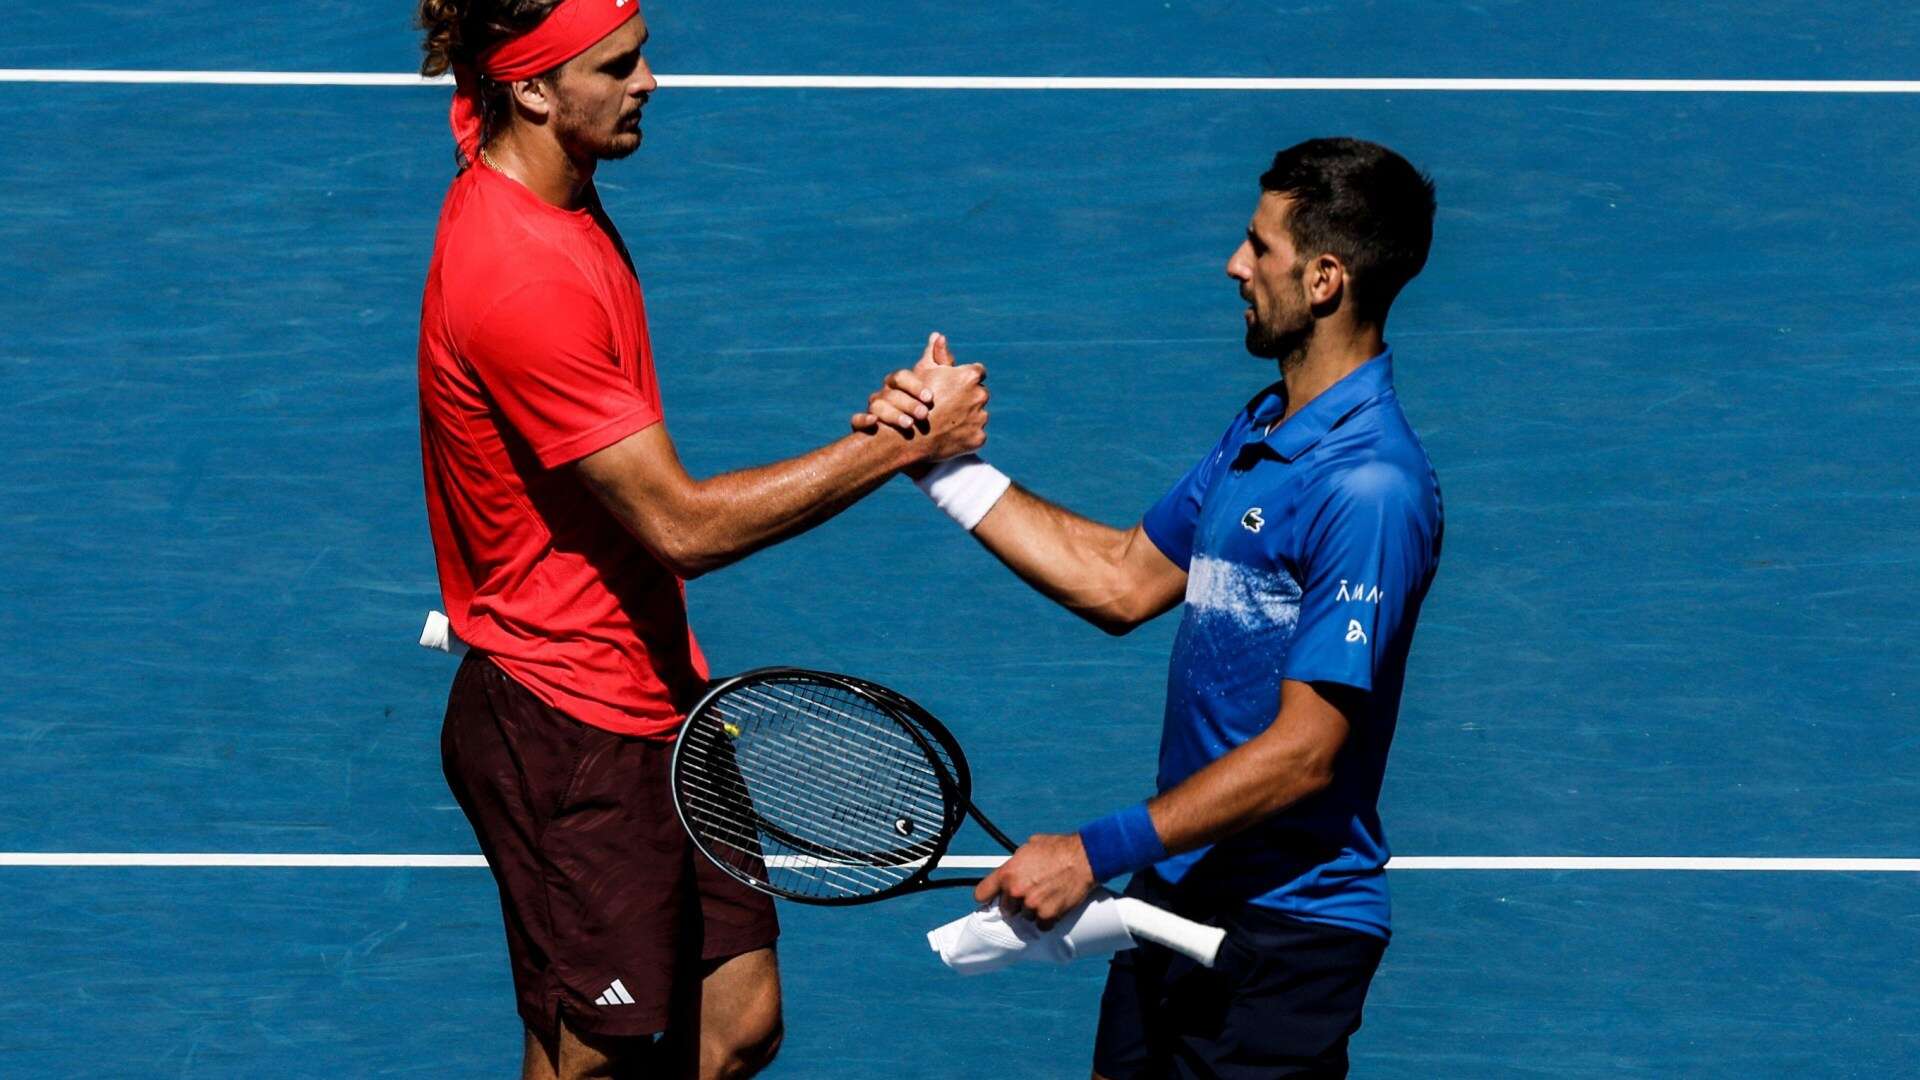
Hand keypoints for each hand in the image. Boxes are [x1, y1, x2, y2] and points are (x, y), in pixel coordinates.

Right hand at [850, 332, 958, 433]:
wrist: (924, 437)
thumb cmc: (932, 406)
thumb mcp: (940, 384)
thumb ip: (940, 362)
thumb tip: (938, 335)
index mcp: (899, 382)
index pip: (902, 377)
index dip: (915, 385)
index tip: (930, 397)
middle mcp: (884, 393)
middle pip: (891, 393)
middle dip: (908, 403)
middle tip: (924, 414)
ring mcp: (874, 408)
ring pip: (876, 406)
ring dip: (892, 415)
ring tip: (909, 425)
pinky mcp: (864, 426)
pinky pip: (856, 420)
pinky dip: (862, 420)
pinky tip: (874, 423)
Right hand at [914, 359, 988, 463]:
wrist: (911, 433)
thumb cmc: (914, 399)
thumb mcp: (923, 372)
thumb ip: (935, 354)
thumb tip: (938, 335)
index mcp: (970, 376)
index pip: (977, 372)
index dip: (966, 378)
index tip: (957, 385)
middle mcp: (980, 395)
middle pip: (980, 393)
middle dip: (969, 397)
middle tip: (951, 405)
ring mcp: (981, 418)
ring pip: (979, 414)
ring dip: (969, 416)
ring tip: (949, 421)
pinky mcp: (979, 438)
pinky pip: (976, 434)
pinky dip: (967, 434)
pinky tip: (952, 434)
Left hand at [973, 832, 1095, 929]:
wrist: (1084, 858)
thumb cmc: (1059, 849)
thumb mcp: (1028, 848)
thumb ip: (1015, 863)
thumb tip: (1011, 870)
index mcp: (1007, 873)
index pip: (982, 894)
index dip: (988, 897)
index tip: (991, 899)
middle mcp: (1016, 891)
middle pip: (1006, 909)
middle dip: (1016, 903)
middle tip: (1030, 893)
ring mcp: (1031, 905)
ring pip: (1025, 917)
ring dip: (1033, 911)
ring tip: (1046, 896)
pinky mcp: (1048, 915)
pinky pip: (1042, 926)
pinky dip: (1047, 919)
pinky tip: (1053, 906)